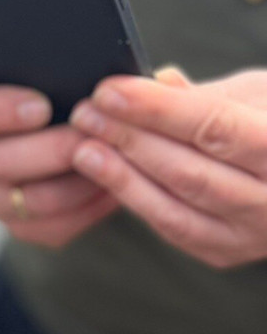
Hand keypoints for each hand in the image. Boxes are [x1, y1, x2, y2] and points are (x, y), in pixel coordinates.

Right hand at [0, 77, 118, 246]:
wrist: (67, 115)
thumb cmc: (59, 76)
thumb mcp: (52, 59)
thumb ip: (68, 60)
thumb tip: (126, 73)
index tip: (42, 106)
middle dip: (51, 150)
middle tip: (92, 133)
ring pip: (29, 202)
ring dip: (76, 183)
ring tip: (113, 159)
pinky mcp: (21, 224)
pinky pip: (52, 229)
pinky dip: (87, 211)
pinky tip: (116, 187)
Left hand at [69, 68, 266, 268]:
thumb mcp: (257, 95)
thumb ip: (205, 95)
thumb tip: (150, 83)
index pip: (215, 127)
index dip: (157, 109)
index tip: (108, 92)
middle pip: (189, 172)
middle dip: (129, 141)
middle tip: (85, 116)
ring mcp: (251, 233)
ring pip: (174, 208)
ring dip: (121, 177)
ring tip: (83, 148)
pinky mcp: (224, 250)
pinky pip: (170, 227)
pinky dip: (134, 200)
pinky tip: (104, 175)